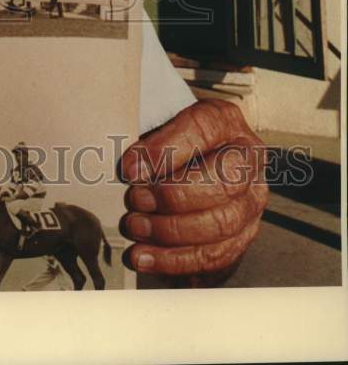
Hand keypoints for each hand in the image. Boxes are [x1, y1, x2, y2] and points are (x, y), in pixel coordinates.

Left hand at [119, 99, 267, 284]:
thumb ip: (148, 141)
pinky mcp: (244, 235)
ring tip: (135, 227)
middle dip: (172, 196)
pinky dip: (176, 260)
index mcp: (226, 122)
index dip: (165, 150)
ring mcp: (251, 200)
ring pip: (221, 223)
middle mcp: (248, 160)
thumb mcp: (158, 126)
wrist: (190, 163)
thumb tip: (134, 170)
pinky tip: (145, 257)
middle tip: (134, 199)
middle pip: (221, 182)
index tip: (130, 168)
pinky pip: (216, 255)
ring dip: (172, 231)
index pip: (203, 129)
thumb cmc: (170, 141)